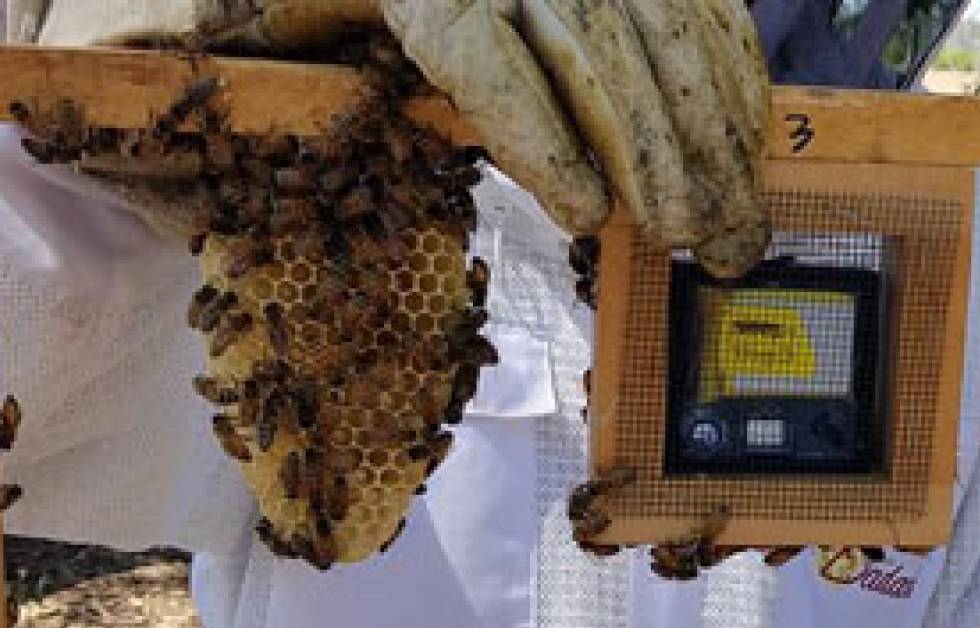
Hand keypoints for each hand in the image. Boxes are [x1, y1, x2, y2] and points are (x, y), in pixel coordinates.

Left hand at [26, 0, 771, 276]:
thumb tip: (223, 126)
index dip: (549, 141)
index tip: (594, 217)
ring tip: (736, 221)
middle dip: (665, 163)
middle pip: (604, 61)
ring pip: (670, 38)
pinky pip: (705, 2)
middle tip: (699, 248)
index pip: (492, 61)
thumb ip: (279, 51)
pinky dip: (735, 68)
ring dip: (716, 136)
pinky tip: (753, 132)